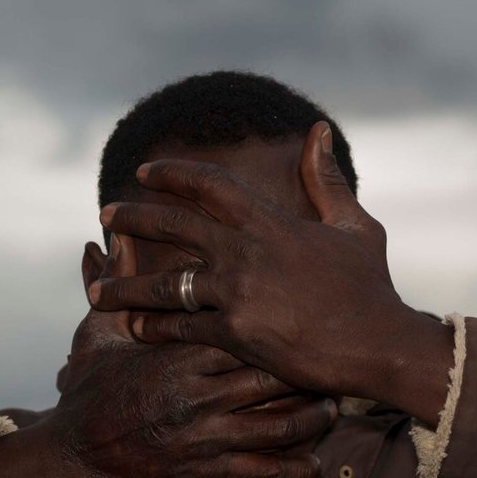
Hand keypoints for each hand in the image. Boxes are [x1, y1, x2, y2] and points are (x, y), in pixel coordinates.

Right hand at [0, 231, 336, 477]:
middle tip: (336, 361)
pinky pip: (261, 473)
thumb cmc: (86, 393)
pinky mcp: (205, 472)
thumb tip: (108, 239)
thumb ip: (112, 287)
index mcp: (178, 354)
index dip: (280, 321)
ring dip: (312, 420)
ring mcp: (205, 434)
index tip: (308, 311)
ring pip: (277, 424)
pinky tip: (314, 469)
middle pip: (272, 373)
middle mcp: (198, 392)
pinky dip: (292, 472)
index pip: (242, 327)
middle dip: (308, 370)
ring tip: (334, 410)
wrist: (71, 460)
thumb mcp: (96, 335)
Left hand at [87, 121, 453, 418]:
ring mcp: (236, 295)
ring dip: (125, 287)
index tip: (144, 172)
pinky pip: (180, 329)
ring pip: (164, 286)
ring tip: (96, 290)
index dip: (172, 174)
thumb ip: (324, 181)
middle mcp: (245, 253)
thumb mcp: (353, 226)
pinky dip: (153, 327)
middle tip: (105, 215)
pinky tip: (132, 326)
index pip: (209, 185)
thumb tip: (317, 131)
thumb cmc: (371, 287)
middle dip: (133, 219)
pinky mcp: (235, 334)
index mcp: (271, 222)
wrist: (381, 346)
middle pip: (173, 227)